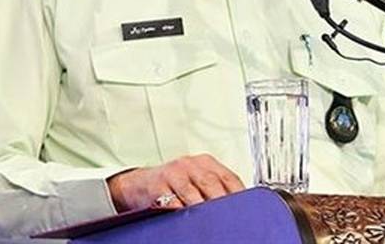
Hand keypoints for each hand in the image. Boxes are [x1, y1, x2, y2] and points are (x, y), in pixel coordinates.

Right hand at [108, 154, 244, 211]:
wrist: (138, 184)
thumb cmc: (173, 184)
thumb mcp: (197, 180)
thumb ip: (216, 189)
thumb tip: (238, 207)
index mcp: (206, 163)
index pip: (229, 177)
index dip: (239, 193)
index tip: (246, 209)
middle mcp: (191, 165)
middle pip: (212, 184)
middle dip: (221, 203)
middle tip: (228, 218)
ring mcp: (174, 174)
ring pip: (192, 193)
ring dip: (202, 208)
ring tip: (210, 221)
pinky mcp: (157, 186)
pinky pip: (171, 201)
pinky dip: (180, 211)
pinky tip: (186, 218)